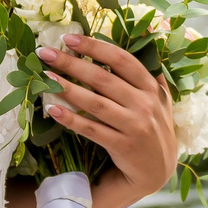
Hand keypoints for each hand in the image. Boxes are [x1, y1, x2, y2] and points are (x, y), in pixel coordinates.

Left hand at [38, 33, 178, 202]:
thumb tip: (146, 36)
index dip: (94, 46)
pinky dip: (71, 119)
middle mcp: (144, 104)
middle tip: (45, 53)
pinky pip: (92, 129)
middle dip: (72, 63)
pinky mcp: (122, 146)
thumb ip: (152, 74)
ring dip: (68, 88)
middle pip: (103, 78)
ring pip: (95, 103)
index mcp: (151, 87)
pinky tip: (53, 109)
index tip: (69, 38)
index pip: (121, 59)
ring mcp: (134, 126)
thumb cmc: (155, 130)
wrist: (158, 171)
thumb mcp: (161, 100)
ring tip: (45, 78)